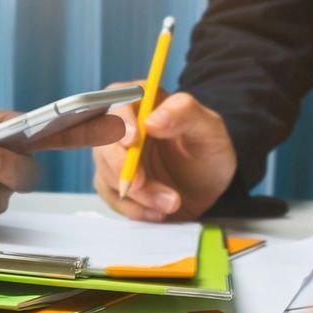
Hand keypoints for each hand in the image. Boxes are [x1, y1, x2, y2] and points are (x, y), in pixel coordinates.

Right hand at [91, 89, 236, 221]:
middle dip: (120, 165)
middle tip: (141, 183)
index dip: (119, 120)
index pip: (118, 100)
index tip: (131, 141)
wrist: (207, 187)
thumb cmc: (208, 150)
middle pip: (103, 140)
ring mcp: (116, 156)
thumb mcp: (209, 128)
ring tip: (170, 202)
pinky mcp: (115, 182)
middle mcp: (123, 126)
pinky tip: (158, 211)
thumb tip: (152, 120)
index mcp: (143, 101)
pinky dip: (134, 208)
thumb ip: (185, 114)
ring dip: (137, 193)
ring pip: (107, 172)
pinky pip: (112, 196)